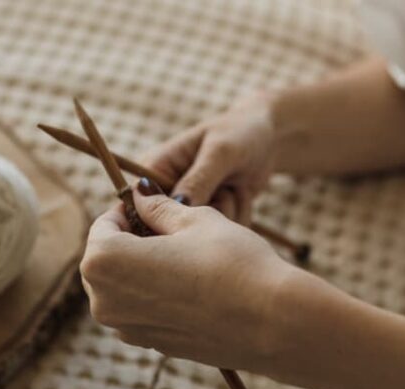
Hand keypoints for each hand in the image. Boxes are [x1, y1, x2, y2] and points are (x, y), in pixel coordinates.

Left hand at [81, 178, 311, 377]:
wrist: (272, 322)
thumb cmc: (233, 263)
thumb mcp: (195, 220)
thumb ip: (159, 208)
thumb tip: (140, 195)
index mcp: (105, 262)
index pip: (102, 227)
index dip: (126, 212)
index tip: (149, 205)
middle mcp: (104, 302)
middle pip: (105, 261)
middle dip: (129, 242)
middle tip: (167, 229)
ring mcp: (127, 329)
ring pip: (123, 289)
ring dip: (142, 270)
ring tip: (183, 256)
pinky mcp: (152, 346)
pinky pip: (143, 312)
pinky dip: (156, 296)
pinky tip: (191, 286)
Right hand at [142, 89, 282, 224]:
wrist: (268, 139)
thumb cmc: (240, 133)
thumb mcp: (220, 152)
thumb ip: (198, 180)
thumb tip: (177, 209)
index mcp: (154, 169)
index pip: (136, 205)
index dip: (154, 220)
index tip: (188, 219)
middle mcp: (164, 194)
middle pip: (165, 229)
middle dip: (202, 215)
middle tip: (226, 190)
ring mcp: (186, 211)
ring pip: (196, 237)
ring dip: (225, 214)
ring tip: (235, 186)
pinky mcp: (207, 223)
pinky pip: (217, 239)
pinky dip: (237, 218)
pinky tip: (242, 195)